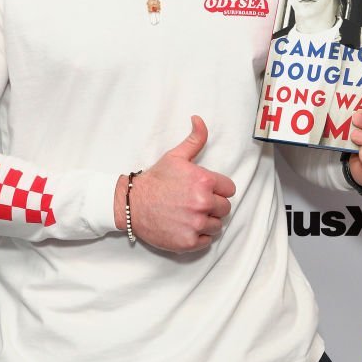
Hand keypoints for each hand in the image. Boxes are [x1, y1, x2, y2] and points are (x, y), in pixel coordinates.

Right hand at [113, 116, 235, 253]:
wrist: (132, 203)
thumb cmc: (155, 179)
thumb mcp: (175, 156)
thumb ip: (194, 139)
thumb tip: (199, 119)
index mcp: (205, 181)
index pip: (229, 189)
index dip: (218, 189)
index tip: (205, 190)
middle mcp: (203, 203)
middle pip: (225, 208)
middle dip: (213, 206)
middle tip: (195, 203)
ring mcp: (196, 224)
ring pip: (217, 226)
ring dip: (207, 221)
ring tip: (189, 215)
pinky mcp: (189, 242)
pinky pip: (207, 241)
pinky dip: (199, 237)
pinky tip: (186, 227)